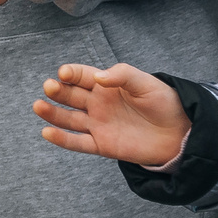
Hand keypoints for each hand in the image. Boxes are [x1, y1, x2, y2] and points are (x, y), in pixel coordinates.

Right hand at [34, 61, 191, 164]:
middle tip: (49, 87)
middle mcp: (98, 104)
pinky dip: (62, 139)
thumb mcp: (146, 83)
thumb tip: (98, 77)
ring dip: (52, 113)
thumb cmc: (164, 103)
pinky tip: (47, 132)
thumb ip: (122, 75)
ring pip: (69, 119)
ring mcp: (98, 124)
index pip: (82, 76)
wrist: (179, 133)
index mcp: (107, 85)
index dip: (72, 73)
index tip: (64, 73)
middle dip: (58, 91)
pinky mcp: (101, 145)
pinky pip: (78, 142)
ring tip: (38, 106)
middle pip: (71, 96)